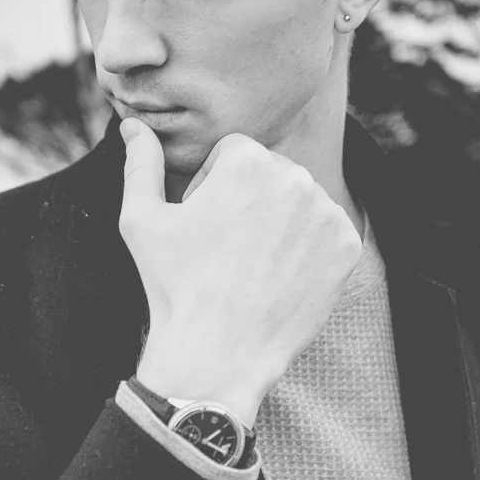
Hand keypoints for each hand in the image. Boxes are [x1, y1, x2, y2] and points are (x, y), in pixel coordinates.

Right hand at [119, 118, 361, 424]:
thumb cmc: (174, 286)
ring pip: (300, 202)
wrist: (218, 354)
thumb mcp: (141, 219)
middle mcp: (296, 177)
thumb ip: (140, 163)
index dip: (213, 188)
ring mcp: (327, 213)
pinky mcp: (347, 247)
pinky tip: (280, 277)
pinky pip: (326, 233)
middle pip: (272, 173)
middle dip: (251, 200)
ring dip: (281, 222)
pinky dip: (308, 250)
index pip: (234, 153)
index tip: (205, 225)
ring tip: (253, 266)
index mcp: (248, 160)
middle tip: (227, 250)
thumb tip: (133, 125)